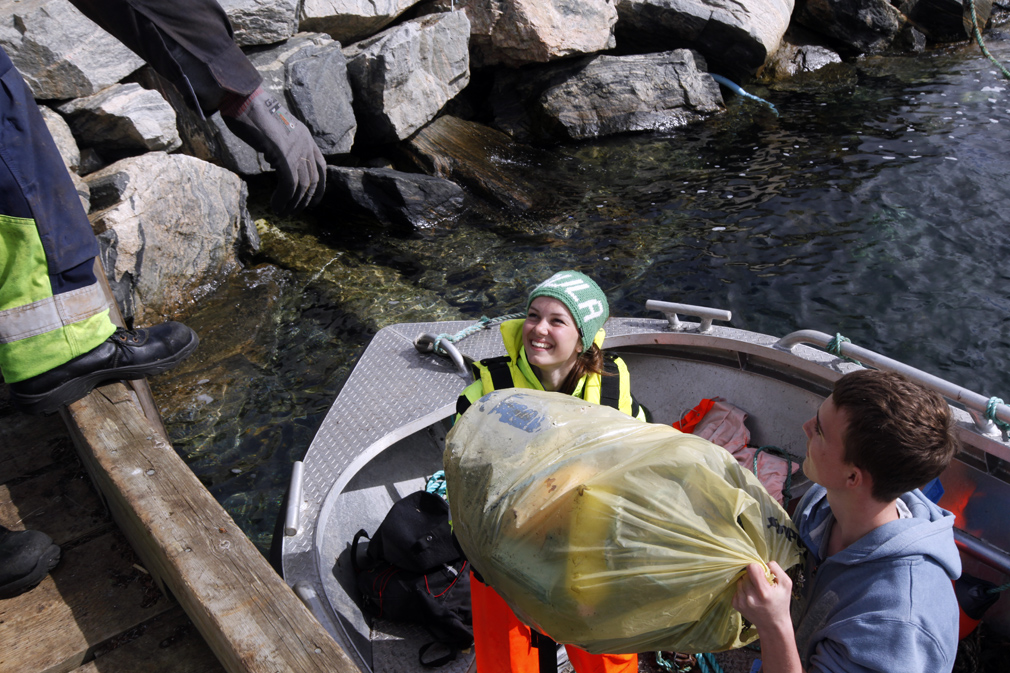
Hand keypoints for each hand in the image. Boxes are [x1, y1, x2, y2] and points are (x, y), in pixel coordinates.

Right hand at [223, 89, 325, 214]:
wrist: (244, 100)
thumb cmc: (252, 113)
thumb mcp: (275, 130)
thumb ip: (281, 145)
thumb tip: (276, 162)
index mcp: (306, 137)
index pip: (321, 167)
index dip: (319, 187)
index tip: (313, 201)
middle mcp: (306, 143)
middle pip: (313, 180)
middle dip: (305, 200)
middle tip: (293, 211)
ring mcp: (296, 149)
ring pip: (302, 186)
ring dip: (293, 203)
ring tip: (282, 212)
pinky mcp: (284, 154)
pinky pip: (289, 184)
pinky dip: (284, 199)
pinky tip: (276, 206)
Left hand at [732, 561, 792, 630]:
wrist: (773, 624)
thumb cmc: (781, 603)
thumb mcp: (786, 584)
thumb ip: (776, 569)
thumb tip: (763, 562)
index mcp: (764, 592)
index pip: (752, 568)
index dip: (757, 568)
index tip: (762, 574)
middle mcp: (751, 597)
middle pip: (746, 574)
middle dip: (753, 577)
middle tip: (761, 585)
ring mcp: (742, 602)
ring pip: (740, 581)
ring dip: (747, 583)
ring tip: (756, 591)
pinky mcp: (736, 604)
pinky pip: (736, 589)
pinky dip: (743, 590)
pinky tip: (751, 597)